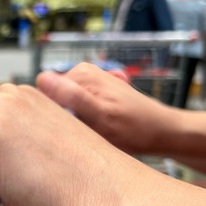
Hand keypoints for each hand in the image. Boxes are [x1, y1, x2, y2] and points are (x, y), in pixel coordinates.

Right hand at [36, 63, 175, 154]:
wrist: (164, 133)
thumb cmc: (136, 129)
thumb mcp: (101, 117)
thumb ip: (72, 98)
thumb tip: (42, 79)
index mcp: (79, 73)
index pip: (42, 93)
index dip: (49, 115)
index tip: (69, 128)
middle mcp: (83, 72)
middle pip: (52, 99)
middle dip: (61, 118)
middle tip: (83, 133)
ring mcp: (90, 81)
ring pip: (64, 105)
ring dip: (73, 121)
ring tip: (93, 131)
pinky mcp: (96, 92)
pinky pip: (76, 107)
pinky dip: (83, 120)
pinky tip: (98, 128)